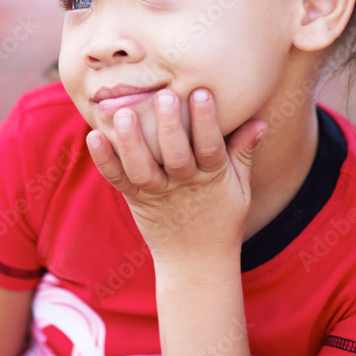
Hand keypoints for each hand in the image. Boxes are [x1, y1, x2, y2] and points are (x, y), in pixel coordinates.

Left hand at [86, 88, 266, 263]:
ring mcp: (156, 193)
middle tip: (163, 96)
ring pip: (142, 168)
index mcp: (211, 178)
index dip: (207, 121)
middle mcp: (182, 185)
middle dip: (169, 126)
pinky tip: (94, 136)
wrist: (195, 263)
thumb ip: (243, 152)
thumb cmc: (221, 218)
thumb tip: (261, 121)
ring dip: (131, 141)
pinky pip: (118, 179)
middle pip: (175, 156)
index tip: (201, 92)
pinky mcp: (134, 198)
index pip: (210, 147)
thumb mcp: (240, 188)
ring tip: (123, 113)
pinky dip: (104, 160)